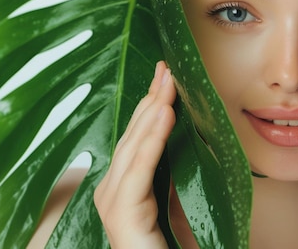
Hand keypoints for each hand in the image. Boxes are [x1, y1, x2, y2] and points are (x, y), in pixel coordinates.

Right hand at [94, 61, 175, 247]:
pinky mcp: (121, 213)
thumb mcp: (175, 197)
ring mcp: (112, 200)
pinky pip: (139, 169)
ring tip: (167, 83)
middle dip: (151, 99)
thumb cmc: (165, 245)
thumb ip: (173, 170)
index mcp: (123, 184)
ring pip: (134, 146)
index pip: (137, 136)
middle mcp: (111, 189)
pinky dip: (152, 140)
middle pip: (133, 135)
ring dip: (152, 110)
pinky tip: (164, 114)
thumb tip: (186, 133)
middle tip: (166, 67)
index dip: (150, 103)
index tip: (165, 75)